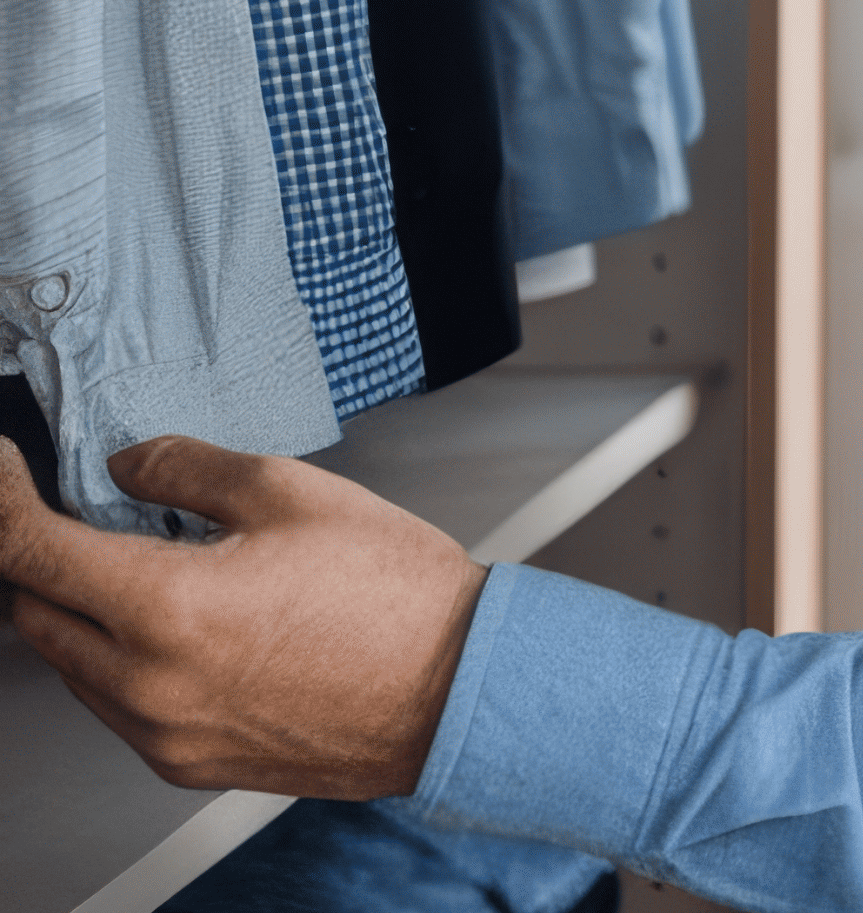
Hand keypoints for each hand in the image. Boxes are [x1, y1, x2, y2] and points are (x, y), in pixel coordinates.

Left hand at [0, 434, 485, 795]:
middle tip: (81, 512)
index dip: (2, 498)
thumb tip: (128, 466)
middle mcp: (146, 684)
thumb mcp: (293, 491)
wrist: (451, 686)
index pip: (32, 551)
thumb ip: (189, 470)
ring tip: (149, 566)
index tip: (0, 470)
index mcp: (167, 606)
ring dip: (83, 610)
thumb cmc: (390, 591)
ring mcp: (160, 735)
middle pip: (33, 615)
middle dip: (41, 557)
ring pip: (71, 665)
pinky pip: (116, 706)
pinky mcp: (184, 764)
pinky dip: (122, 658)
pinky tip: (182, 622)